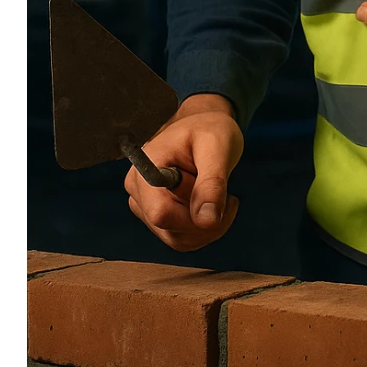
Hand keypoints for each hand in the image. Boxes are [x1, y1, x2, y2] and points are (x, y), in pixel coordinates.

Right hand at [124, 93, 243, 252]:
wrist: (203, 127)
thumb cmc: (209, 130)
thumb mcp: (217, 147)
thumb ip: (212, 182)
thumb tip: (206, 220)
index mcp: (144, 171)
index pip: (161, 214)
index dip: (195, 216)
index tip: (225, 198)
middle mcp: (138, 193)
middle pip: (171, 230)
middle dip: (207, 221)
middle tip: (228, 195)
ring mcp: (145, 207)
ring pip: (178, 239)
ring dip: (208, 227)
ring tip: (222, 197)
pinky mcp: (158, 218)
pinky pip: (182, 239)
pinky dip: (204, 230)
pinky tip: (214, 205)